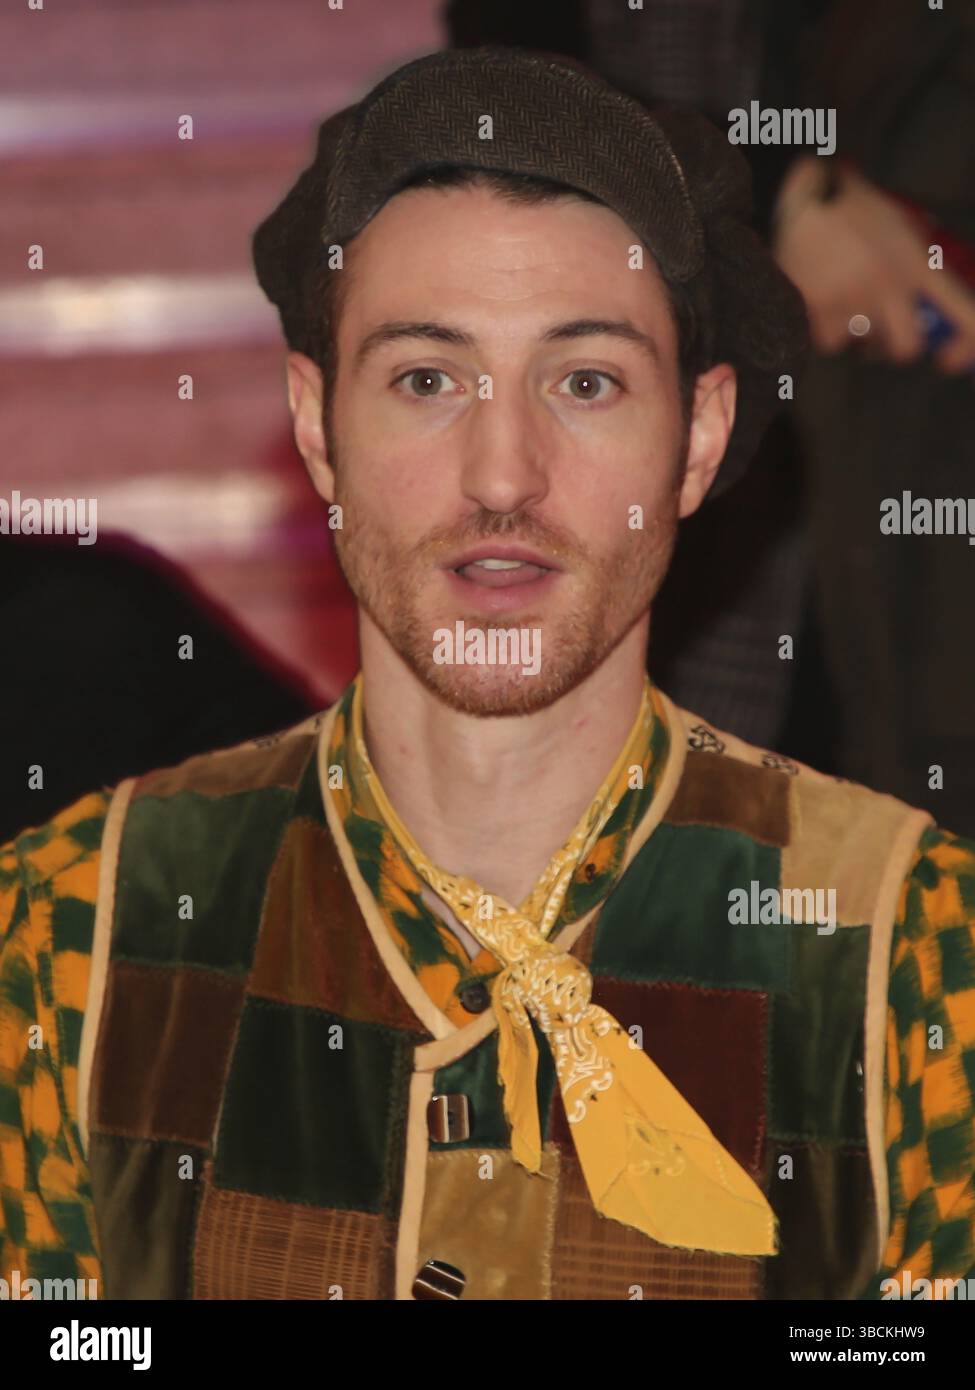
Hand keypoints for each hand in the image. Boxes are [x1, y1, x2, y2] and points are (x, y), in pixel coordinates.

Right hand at [772, 157, 974, 373]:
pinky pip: (828, 340)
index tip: (949, 359)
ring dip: (851, 330)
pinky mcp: (822, 306)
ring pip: (860, 346)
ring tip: (838, 297)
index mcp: (919, 264)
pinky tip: (819, 299)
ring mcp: (857, 298)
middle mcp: (893, 284)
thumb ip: (916, 268)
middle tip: (878, 332)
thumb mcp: (900, 228)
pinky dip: (822, 327)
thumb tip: (924, 308)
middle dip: (891, 345)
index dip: (963, 346)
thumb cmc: (852, 209)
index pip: (961, 314)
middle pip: (907, 347)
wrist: (807, 195)